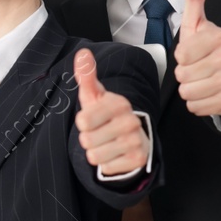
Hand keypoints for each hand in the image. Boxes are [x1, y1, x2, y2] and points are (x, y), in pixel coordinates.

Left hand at [75, 49, 149, 176]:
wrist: (132, 138)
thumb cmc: (106, 116)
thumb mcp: (95, 96)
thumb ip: (86, 76)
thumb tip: (82, 53)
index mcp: (119, 104)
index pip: (82, 121)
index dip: (83, 123)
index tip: (94, 120)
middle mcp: (130, 121)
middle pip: (87, 140)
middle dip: (89, 140)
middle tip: (101, 134)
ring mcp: (136, 141)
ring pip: (95, 156)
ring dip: (97, 153)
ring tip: (107, 144)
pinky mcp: (138, 159)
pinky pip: (106, 168)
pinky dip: (107, 164)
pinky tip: (116, 155)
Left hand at [173, 0, 220, 116]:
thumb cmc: (207, 48)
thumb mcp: (197, 23)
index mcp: (219, 37)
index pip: (182, 54)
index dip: (182, 55)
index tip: (192, 52)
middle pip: (183, 75)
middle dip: (184, 74)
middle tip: (196, 68)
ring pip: (188, 93)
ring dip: (189, 89)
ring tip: (200, 80)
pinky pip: (196, 107)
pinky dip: (197, 103)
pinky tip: (205, 93)